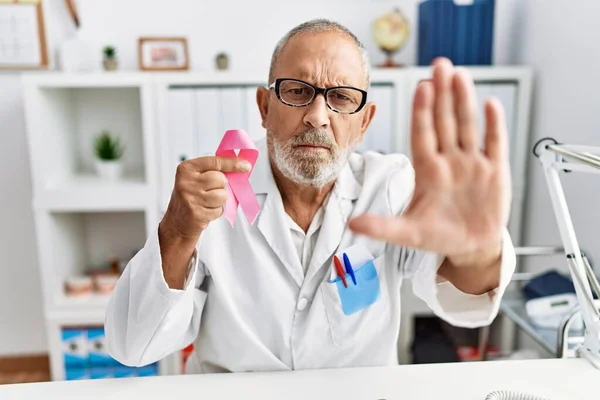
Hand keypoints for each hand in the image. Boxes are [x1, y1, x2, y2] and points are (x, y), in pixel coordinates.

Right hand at [161, 156, 251, 240]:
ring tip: (207, 202)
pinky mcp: (196, 213)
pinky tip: (205, 210)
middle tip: (209, 191)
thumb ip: (213, 170)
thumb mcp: (196, 178)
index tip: (245, 165)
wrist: (177, 221)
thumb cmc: (190, 196)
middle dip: (221, 186)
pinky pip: (219, 210)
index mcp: (186, 168)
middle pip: (221, 179)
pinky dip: (216, 211)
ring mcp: (190, 198)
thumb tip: (241, 165)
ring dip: (219, 200)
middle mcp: (186, 182)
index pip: (215, 162)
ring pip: (222, 195)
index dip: (232, 163)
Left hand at [349, 58, 510, 261]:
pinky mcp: (494, 171)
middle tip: (439, 65)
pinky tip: (491, 104)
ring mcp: (471, 163)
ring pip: (467, 126)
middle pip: (444, 122)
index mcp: (426, 170)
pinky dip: (494, 125)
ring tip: (460, 76)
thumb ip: (382, 227)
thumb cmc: (437, 236)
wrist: (470, 246)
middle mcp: (448, 161)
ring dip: (465, 101)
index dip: (422, 112)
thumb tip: (354, 225)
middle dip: (442, 94)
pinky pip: (494, 144)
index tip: (420, 87)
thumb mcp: (408, 233)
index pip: (422, 134)